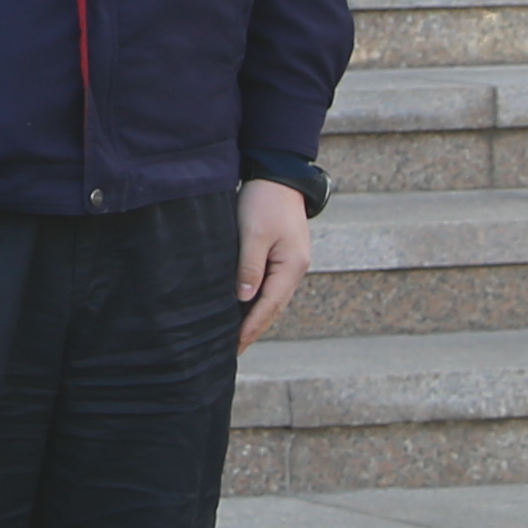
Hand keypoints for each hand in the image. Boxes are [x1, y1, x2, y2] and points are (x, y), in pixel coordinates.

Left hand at [237, 178, 314, 345]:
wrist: (278, 176)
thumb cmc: (264, 202)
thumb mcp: (253, 233)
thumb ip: (249, 266)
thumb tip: (244, 298)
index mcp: (291, 267)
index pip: (269, 306)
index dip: (251, 327)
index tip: (235, 346)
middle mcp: (294, 269)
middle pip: (273, 307)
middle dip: (254, 329)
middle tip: (233, 351)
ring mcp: (289, 263)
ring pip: (271, 298)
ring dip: (255, 318)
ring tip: (237, 338)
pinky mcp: (281, 256)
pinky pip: (269, 286)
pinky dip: (257, 301)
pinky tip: (243, 308)